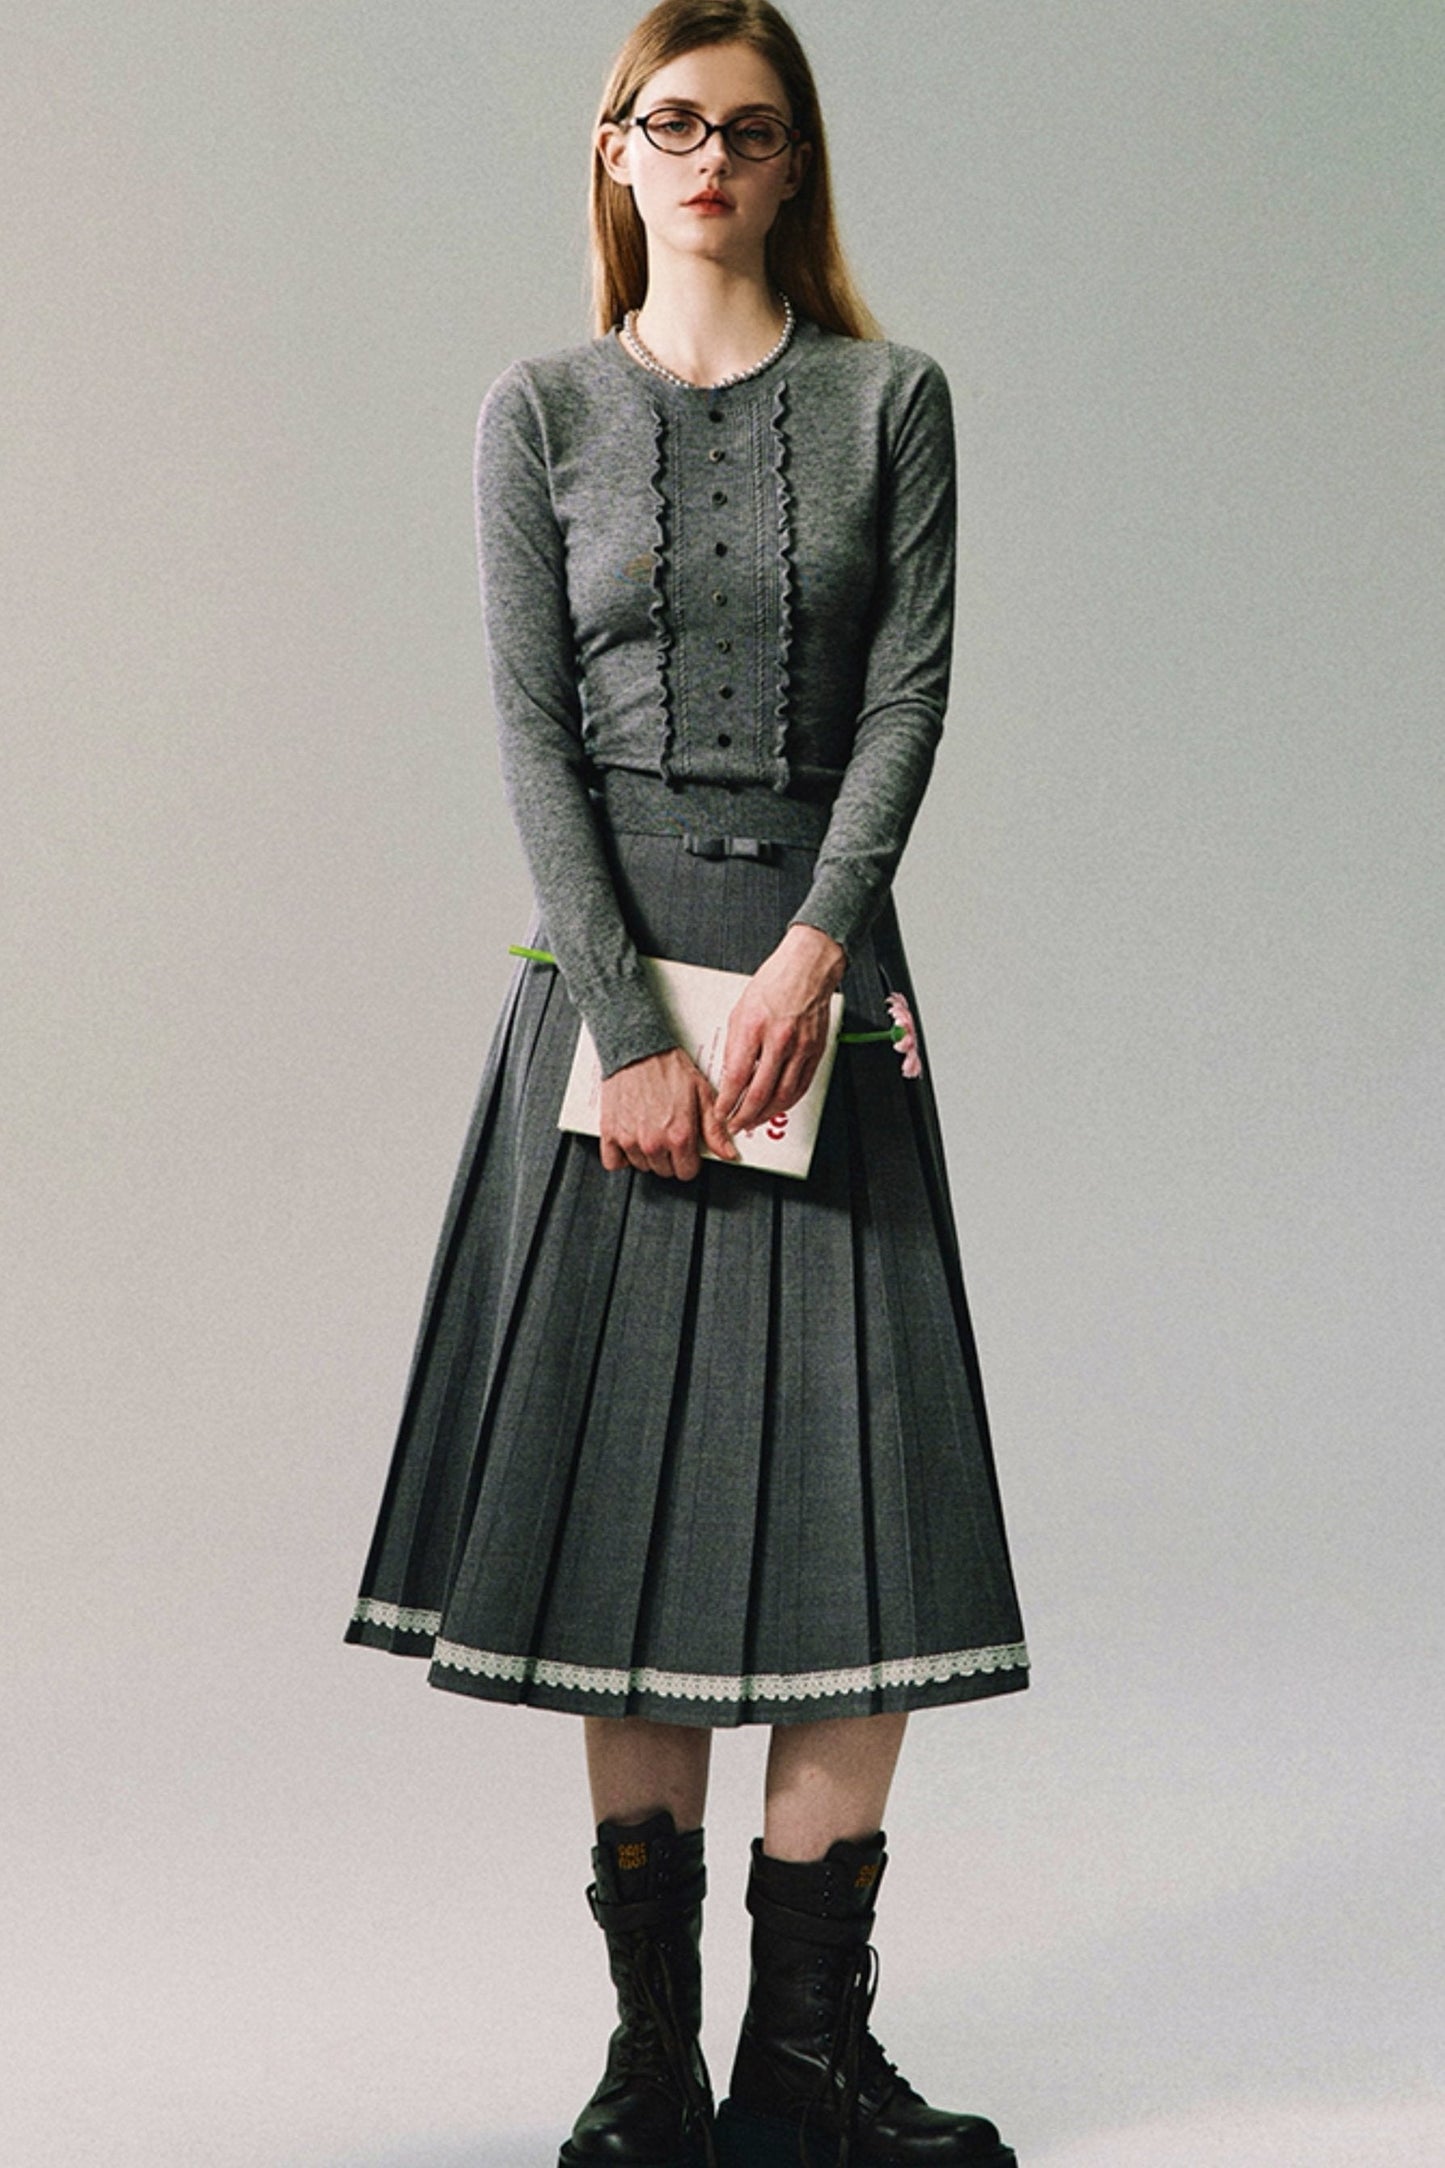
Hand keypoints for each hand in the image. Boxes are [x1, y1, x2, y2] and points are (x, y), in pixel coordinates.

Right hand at [599, 1045, 740, 1179]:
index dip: (689, 1160)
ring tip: (650, 1129)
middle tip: (668, 1133)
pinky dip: (620, 1155)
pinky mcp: (609, 1132)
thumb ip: (715, 1130)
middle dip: (669, 1157)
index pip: (687, 1172)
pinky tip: (630, 1138)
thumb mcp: (702, 1095)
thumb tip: (729, 1154)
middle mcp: (654, 1142)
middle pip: (664, 1171)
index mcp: (679, 1136)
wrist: (637, 1049)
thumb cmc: (669, 1068)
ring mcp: (629, 1139)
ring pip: (641, 1166)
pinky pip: (613, 1162)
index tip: (686, 1148)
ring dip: (646, 1154)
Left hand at [715, 923, 846, 1136]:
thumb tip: (730, 1077)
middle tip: (735, 1125)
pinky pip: (801, 1086)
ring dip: (766, 1114)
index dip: (727, 1102)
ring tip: (754, 1121)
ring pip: (783, 1096)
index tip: (720, 1113)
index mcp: (754, 1027)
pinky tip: (776, 1107)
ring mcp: (801, 1047)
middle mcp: (779, 1040)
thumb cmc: (773, 983)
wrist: (807, 968)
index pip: (737, 1078)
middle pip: (760, 1093)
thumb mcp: (740, 1011)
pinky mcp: (815, 1051)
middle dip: (744, 1116)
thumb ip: (735, 1046)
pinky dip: (787, 1102)